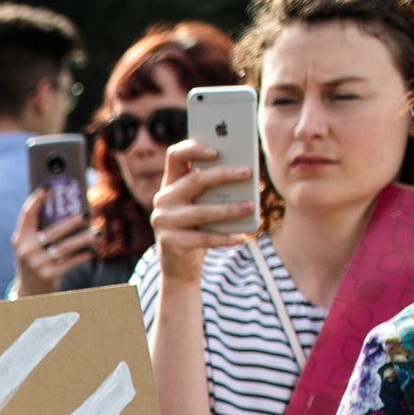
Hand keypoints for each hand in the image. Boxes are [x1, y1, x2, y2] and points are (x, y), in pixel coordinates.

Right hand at [10, 197, 93, 296]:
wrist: (29, 292)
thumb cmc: (34, 263)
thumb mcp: (29, 247)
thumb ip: (38, 231)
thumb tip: (64, 209)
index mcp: (20, 239)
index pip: (27, 214)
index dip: (37, 200)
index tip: (49, 187)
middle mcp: (27, 250)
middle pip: (54, 231)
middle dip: (73, 221)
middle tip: (88, 214)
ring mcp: (37, 263)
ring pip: (66, 246)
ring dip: (84, 238)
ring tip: (97, 232)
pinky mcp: (48, 275)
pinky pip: (70, 262)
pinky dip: (82, 256)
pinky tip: (91, 252)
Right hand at [150, 152, 259, 266]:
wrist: (179, 265)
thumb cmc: (197, 228)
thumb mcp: (201, 204)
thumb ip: (213, 189)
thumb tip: (243, 176)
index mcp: (171, 183)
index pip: (176, 156)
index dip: (194, 149)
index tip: (217, 150)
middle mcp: (163, 199)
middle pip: (194, 180)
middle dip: (223, 175)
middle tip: (247, 173)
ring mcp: (164, 221)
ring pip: (201, 211)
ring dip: (228, 209)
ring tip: (250, 206)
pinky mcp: (170, 242)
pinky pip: (202, 238)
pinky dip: (224, 238)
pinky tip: (241, 237)